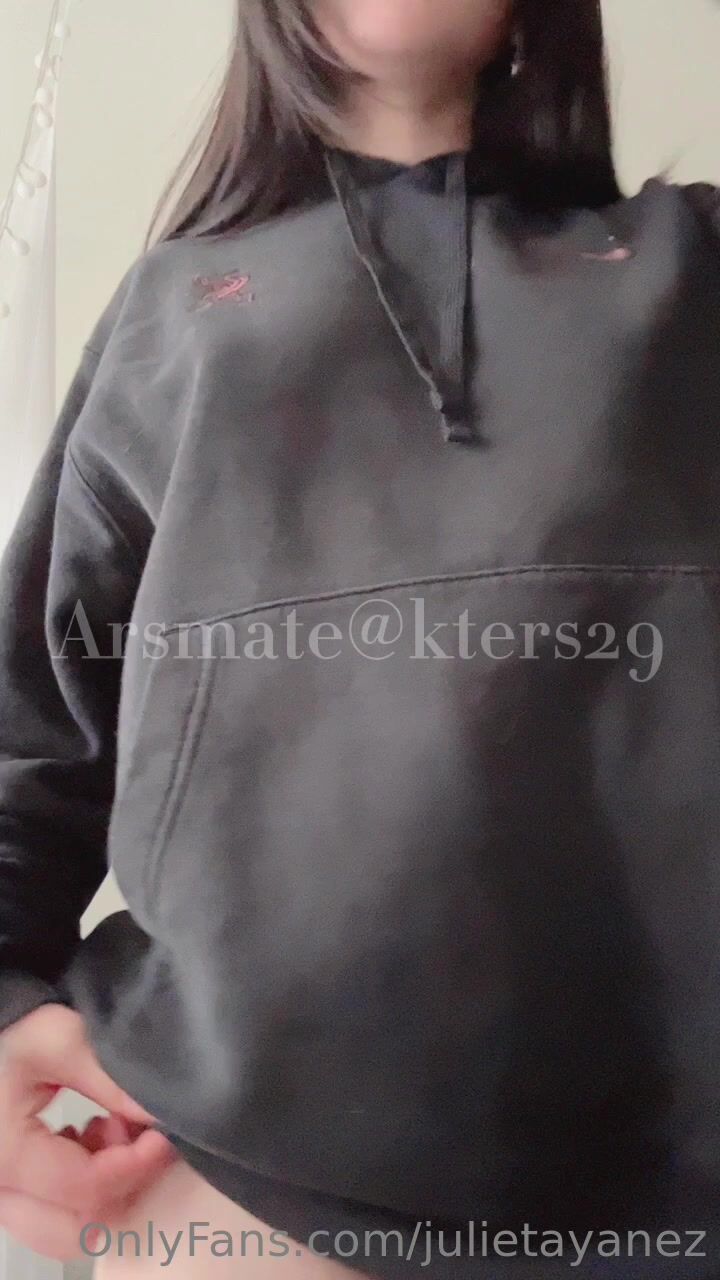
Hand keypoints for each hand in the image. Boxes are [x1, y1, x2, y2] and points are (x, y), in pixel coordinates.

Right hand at [0, 1003, 176, 1259]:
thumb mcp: (58, 1037)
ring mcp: (6, 1196)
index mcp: (7, 1156)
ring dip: (109, 1187)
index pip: (85, 1190)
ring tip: (116, 1132)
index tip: (164, 1136)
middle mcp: (0, 1189)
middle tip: (142, 1136)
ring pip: (72, 1228)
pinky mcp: (16, 1191)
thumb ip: (109, 1075)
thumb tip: (160, 1115)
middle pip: (79, 1226)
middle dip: (124, 1183)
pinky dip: (92, 1187)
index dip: (135, 1166)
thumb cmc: (13, 1033)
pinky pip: (61, 1216)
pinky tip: (99, 1138)